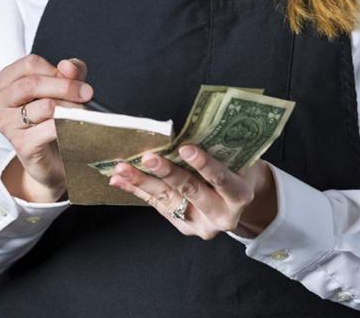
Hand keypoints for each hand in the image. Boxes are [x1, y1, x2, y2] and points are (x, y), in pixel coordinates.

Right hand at [0, 54, 91, 203]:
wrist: (53, 158)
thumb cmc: (53, 118)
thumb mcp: (63, 88)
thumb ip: (68, 72)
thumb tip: (67, 66)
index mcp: (6, 81)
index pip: (29, 64)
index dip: (55, 70)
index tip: (75, 79)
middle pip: (32, 84)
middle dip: (65, 87)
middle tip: (87, 93)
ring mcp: (7, 124)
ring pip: (44, 106)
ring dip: (70, 108)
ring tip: (82, 112)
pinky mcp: (21, 144)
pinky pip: (50, 128)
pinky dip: (68, 126)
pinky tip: (75, 127)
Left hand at [107, 146, 277, 238]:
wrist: (238, 200)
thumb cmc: (236, 169)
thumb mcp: (235, 159)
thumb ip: (216, 151)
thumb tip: (178, 133)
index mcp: (240, 195)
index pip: (221, 179)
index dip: (204, 164)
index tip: (185, 148)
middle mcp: (222, 215)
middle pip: (191, 191)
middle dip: (167, 174)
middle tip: (148, 158)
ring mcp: (201, 225)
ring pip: (168, 200)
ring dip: (142, 182)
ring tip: (122, 169)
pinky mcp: (184, 227)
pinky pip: (158, 205)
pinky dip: (138, 190)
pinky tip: (119, 180)